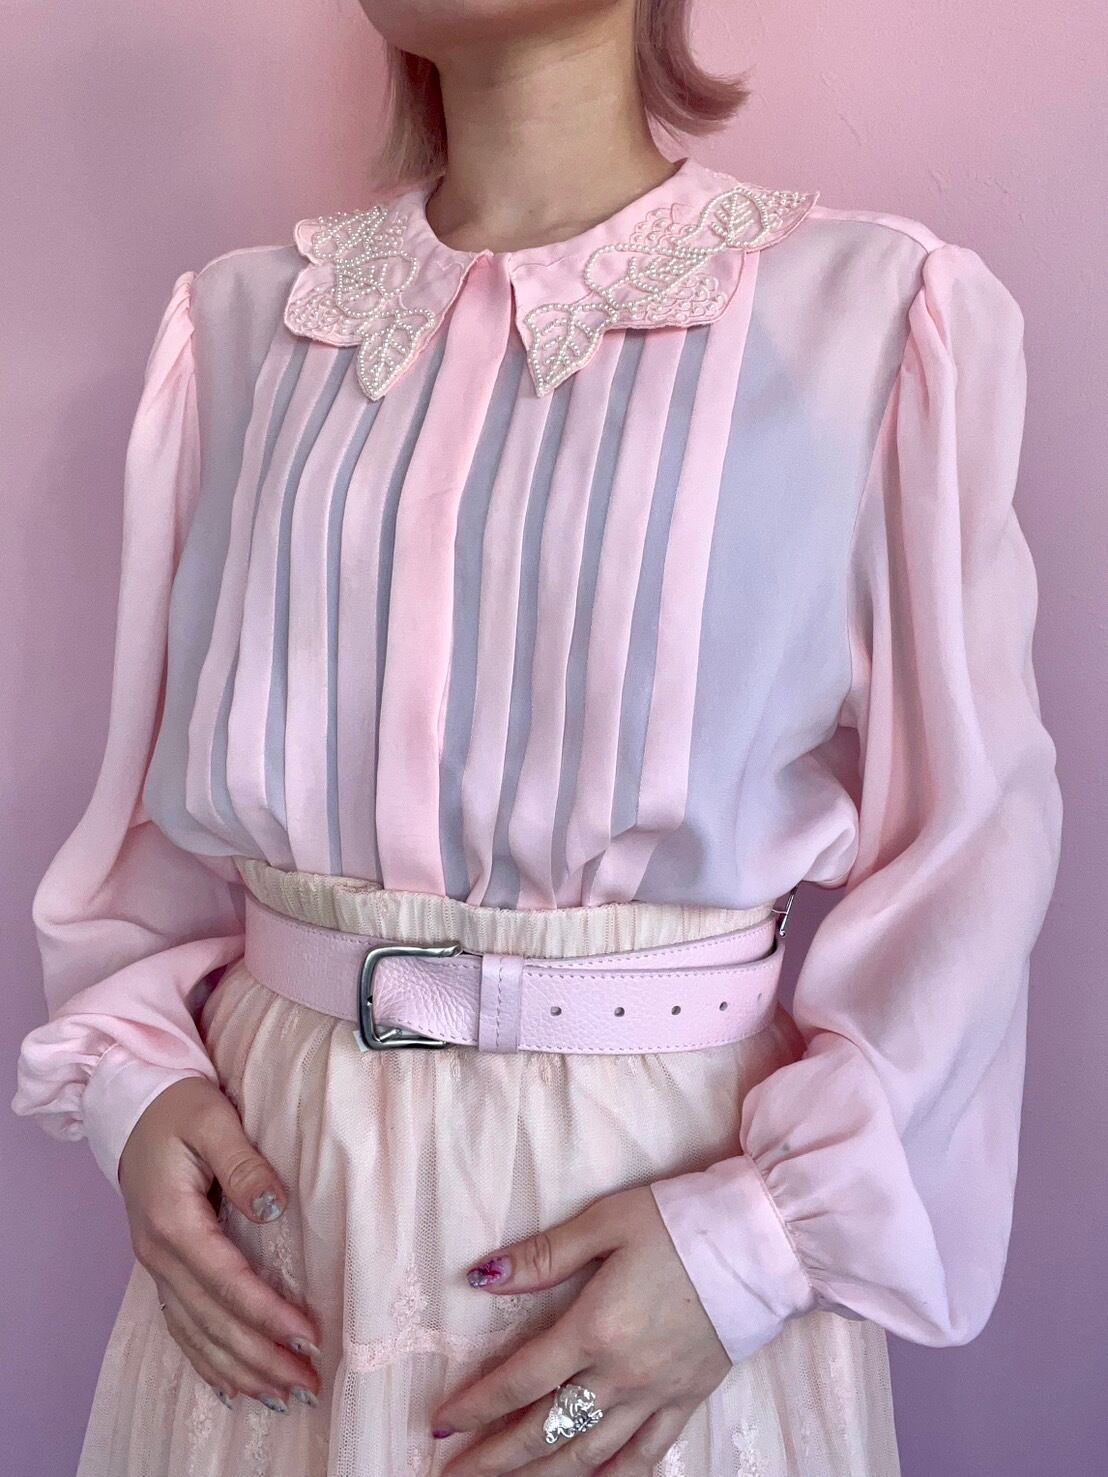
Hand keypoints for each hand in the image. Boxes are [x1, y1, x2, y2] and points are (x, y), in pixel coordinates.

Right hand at [118, 1076, 321, 1413]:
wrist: (134, 1106)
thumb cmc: (179, 1107)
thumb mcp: (212, 1119)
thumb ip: (242, 1163)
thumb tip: (273, 1206)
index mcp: (173, 1222)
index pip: (226, 1281)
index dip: (267, 1313)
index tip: (308, 1335)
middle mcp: (159, 1255)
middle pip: (212, 1322)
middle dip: (260, 1358)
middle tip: (308, 1383)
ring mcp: (156, 1267)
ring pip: (196, 1335)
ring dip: (238, 1370)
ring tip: (283, 1396)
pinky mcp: (162, 1268)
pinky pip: (181, 1327)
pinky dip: (207, 1363)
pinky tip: (233, 1387)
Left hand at [430, 1185, 731, 1474]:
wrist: (760, 1241)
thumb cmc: (679, 1222)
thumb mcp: (606, 1222)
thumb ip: (544, 1257)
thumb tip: (482, 1277)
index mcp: (595, 1328)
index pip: (521, 1380)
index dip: (478, 1406)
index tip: (442, 1422)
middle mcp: (622, 1374)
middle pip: (547, 1430)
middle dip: (496, 1457)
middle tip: (454, 1472)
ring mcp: (656, 1394)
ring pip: (591, 1454)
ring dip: (543, 1475)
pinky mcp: (688, 1399)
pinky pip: (648, 1456)